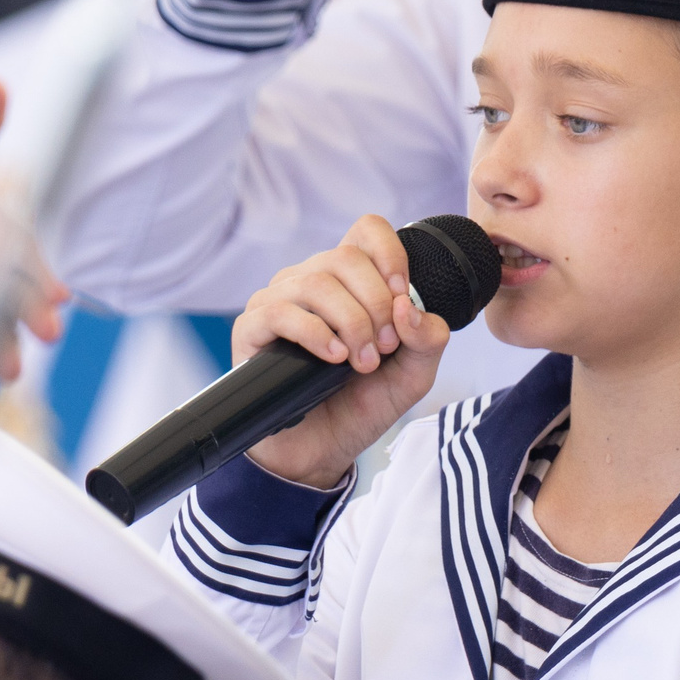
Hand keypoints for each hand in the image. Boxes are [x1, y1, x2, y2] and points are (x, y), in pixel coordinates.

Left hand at [0, 80, 67, 381]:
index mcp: (13, 245)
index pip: (32, 264)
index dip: (42, 280)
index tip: (55, 295)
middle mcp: (6, 286)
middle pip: (22, 306)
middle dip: (32, 318)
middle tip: (42, 331)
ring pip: (0, 340)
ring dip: (4, 356)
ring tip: (6, 369)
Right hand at [238, 215, 450, 488]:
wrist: (323, 449)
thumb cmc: (363, 402)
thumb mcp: (413, 373)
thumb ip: (427, 339)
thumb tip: (409, 306)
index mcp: (351, 279)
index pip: (367, 230)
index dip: (390, 254)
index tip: (403, 297)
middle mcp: (312, 280)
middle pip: (345, 256)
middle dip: (376, 303)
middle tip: (385, 348)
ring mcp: (279, 301)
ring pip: (315, 282)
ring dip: (350, 322)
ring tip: (362, 362)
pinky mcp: (252, 329)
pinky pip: (279, 311)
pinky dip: (314, 333)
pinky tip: (333, 358)